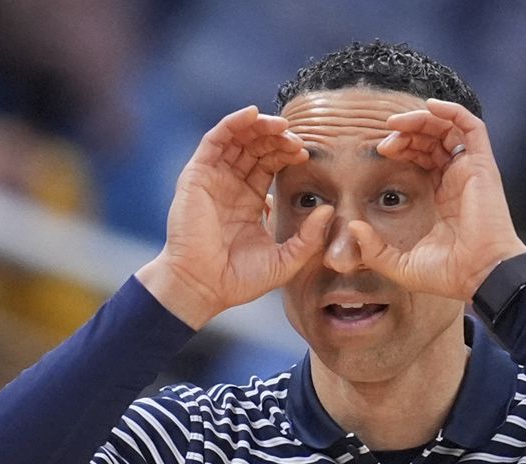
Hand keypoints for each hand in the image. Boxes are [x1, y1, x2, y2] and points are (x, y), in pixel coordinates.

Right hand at [138, 106, 332, 327]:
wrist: (204, 287)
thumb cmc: (240, 279)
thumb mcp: (286, 259)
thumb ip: (309, 238)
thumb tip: (329, 211)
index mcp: (249, 200)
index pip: (270, 164)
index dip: (287, 154)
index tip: (306, 154)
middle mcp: (230, 185)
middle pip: (256, 147)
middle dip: (277, 139)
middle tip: (296, 140)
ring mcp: (213, 178)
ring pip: (238, 138)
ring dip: (259, 126)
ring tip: (280, 125)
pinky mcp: (196, 175)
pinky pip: (215, 140)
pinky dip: (232, 123)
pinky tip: (252, 114)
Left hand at [350, 98, 525, 300]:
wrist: (479, 274)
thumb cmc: (448, 273)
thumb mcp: (399, 264)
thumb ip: (374, 249)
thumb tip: (354, 228)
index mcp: (443, 196)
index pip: (424, 157)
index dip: (403, 147)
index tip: (380, 151)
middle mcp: (458, 179)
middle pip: (433, 138)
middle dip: (408, 131)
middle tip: (385, 138)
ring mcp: (471, 170)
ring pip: (448, 128)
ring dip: (422, 119)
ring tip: (397, 123)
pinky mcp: (482, 166)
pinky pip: (472, 126)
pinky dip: (453, 111)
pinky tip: (431, 106)